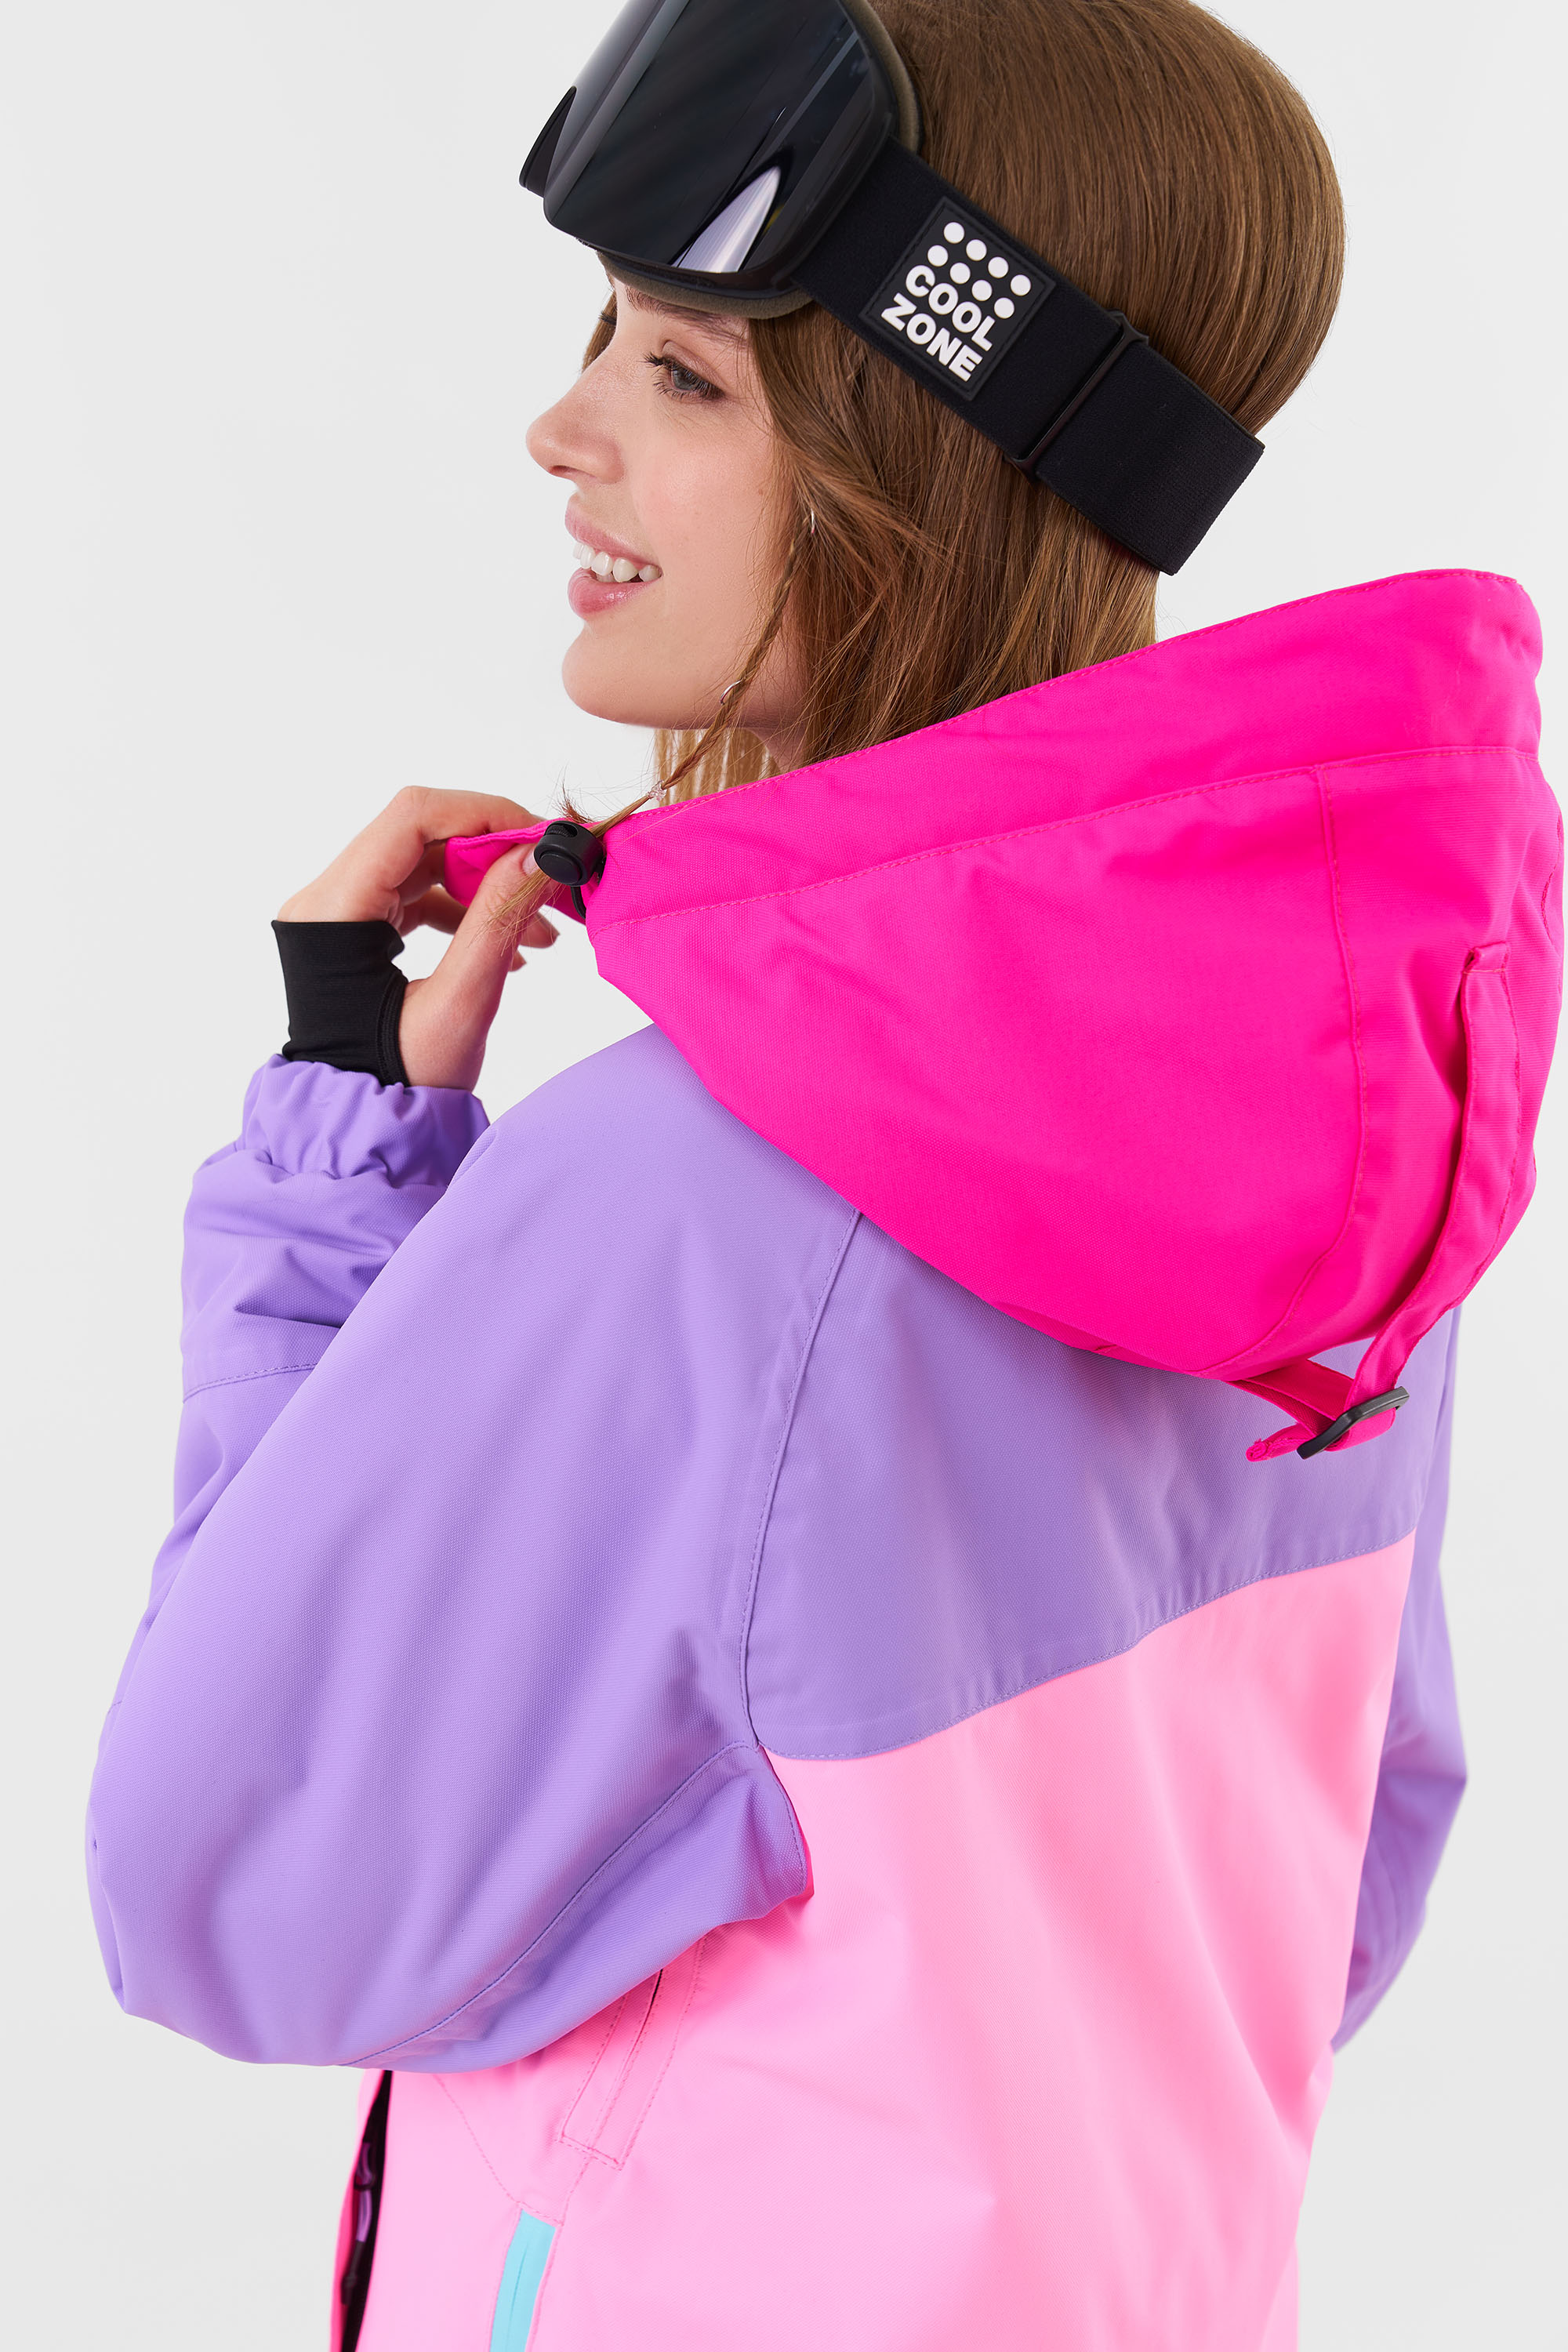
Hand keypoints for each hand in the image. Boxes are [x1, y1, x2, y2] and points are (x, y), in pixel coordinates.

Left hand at [278, 788, 557, 1090]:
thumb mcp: (459, 1004)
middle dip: (494, 853)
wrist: (360, 1133)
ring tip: (545, 928)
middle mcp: (323, 900)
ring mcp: (337, 914)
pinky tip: (512, 948)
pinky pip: (416, 896)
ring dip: (487, 885)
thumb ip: (498, 920)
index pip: (411, 818)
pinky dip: (467, 911)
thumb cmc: (397, 1085)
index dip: (486, 815)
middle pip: (419, 835)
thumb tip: (542, 854)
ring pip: (423, 864)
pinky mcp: (354, 932)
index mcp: (331, 911)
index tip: (545, 839)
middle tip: (554, 880)